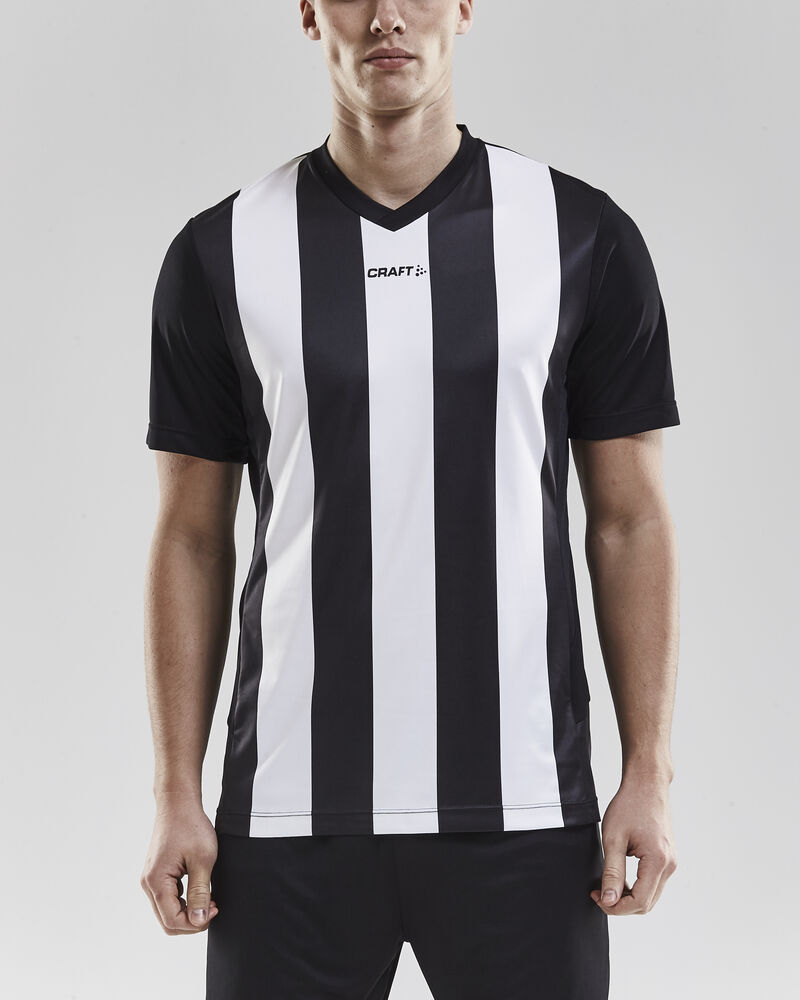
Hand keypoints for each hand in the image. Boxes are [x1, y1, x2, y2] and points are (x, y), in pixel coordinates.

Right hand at [140, 802, 219, 933]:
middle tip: (213, 906)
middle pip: (167, 920)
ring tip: (208, 897)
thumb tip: (198, 920)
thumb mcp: (202, 859)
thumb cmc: (191, 826)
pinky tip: (199, 889)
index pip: (172, 921)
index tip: (214, 907)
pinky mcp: (156, 873)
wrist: (178, 804)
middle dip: (191, 921)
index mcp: (156, 881)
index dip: (195, 923)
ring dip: (188, 911)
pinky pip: (167, 898)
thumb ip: (200, 892)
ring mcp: (150, 879)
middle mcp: (148, 883)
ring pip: (167, 911)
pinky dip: (183, 901)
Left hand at [591, 771, 677, 914]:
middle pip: (647, 903)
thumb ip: (612, 872)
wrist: (646, 784)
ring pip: (650, 895)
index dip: (616, 907)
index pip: (639, 902)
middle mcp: (669, 865)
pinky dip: (636, 886)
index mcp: (658, 861)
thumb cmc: (630, 805)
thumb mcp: (613, 839)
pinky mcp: (666, 857)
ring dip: (628, 897)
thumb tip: (609, 900)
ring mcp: (670, 862)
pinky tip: (619, 878)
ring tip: (606, 885)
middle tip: (598, 894)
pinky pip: (653, 882)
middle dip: (621, 905)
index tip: (597, 898)